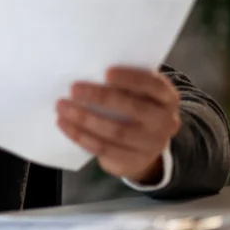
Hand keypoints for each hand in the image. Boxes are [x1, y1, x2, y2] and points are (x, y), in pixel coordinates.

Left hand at [57, 66, 180, 183]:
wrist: (143, 147)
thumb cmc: (135, 108)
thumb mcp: (138, 94)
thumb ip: (123, 84)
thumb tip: (88, 69)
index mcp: (167, 98)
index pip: (153, 86)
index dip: (131, 78)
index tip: (106, 72)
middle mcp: (164, 122)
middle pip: (133, 109)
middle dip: (100, 97)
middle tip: (73, 89)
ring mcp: (151, 145)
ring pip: (115, 131)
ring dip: (84, 118)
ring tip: (62, 106)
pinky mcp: (132, 160)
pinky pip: (103, 148)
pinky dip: (80, 136)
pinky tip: (64, 124)